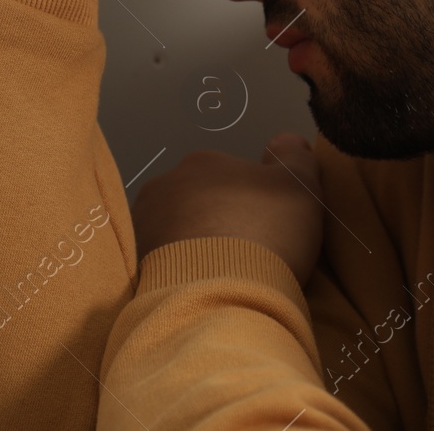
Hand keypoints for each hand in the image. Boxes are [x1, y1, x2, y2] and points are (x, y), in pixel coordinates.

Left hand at [131, 132, 324, 283]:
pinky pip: (160, 259)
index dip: (251, 201)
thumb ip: (294, 158)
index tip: (265, 228)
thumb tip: (286, 140)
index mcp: (205, 162)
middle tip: (243, 252)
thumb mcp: (299, 187)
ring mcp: (144, 222)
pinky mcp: (134, 260)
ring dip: (192, 244)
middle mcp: (166, 183)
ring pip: (175, 228)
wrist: (220, 294)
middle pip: (199, 199)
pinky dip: (175, 268)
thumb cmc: (265, 233)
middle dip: (217, 220)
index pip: (231, 175)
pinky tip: (195, 286)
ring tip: (219, 274)